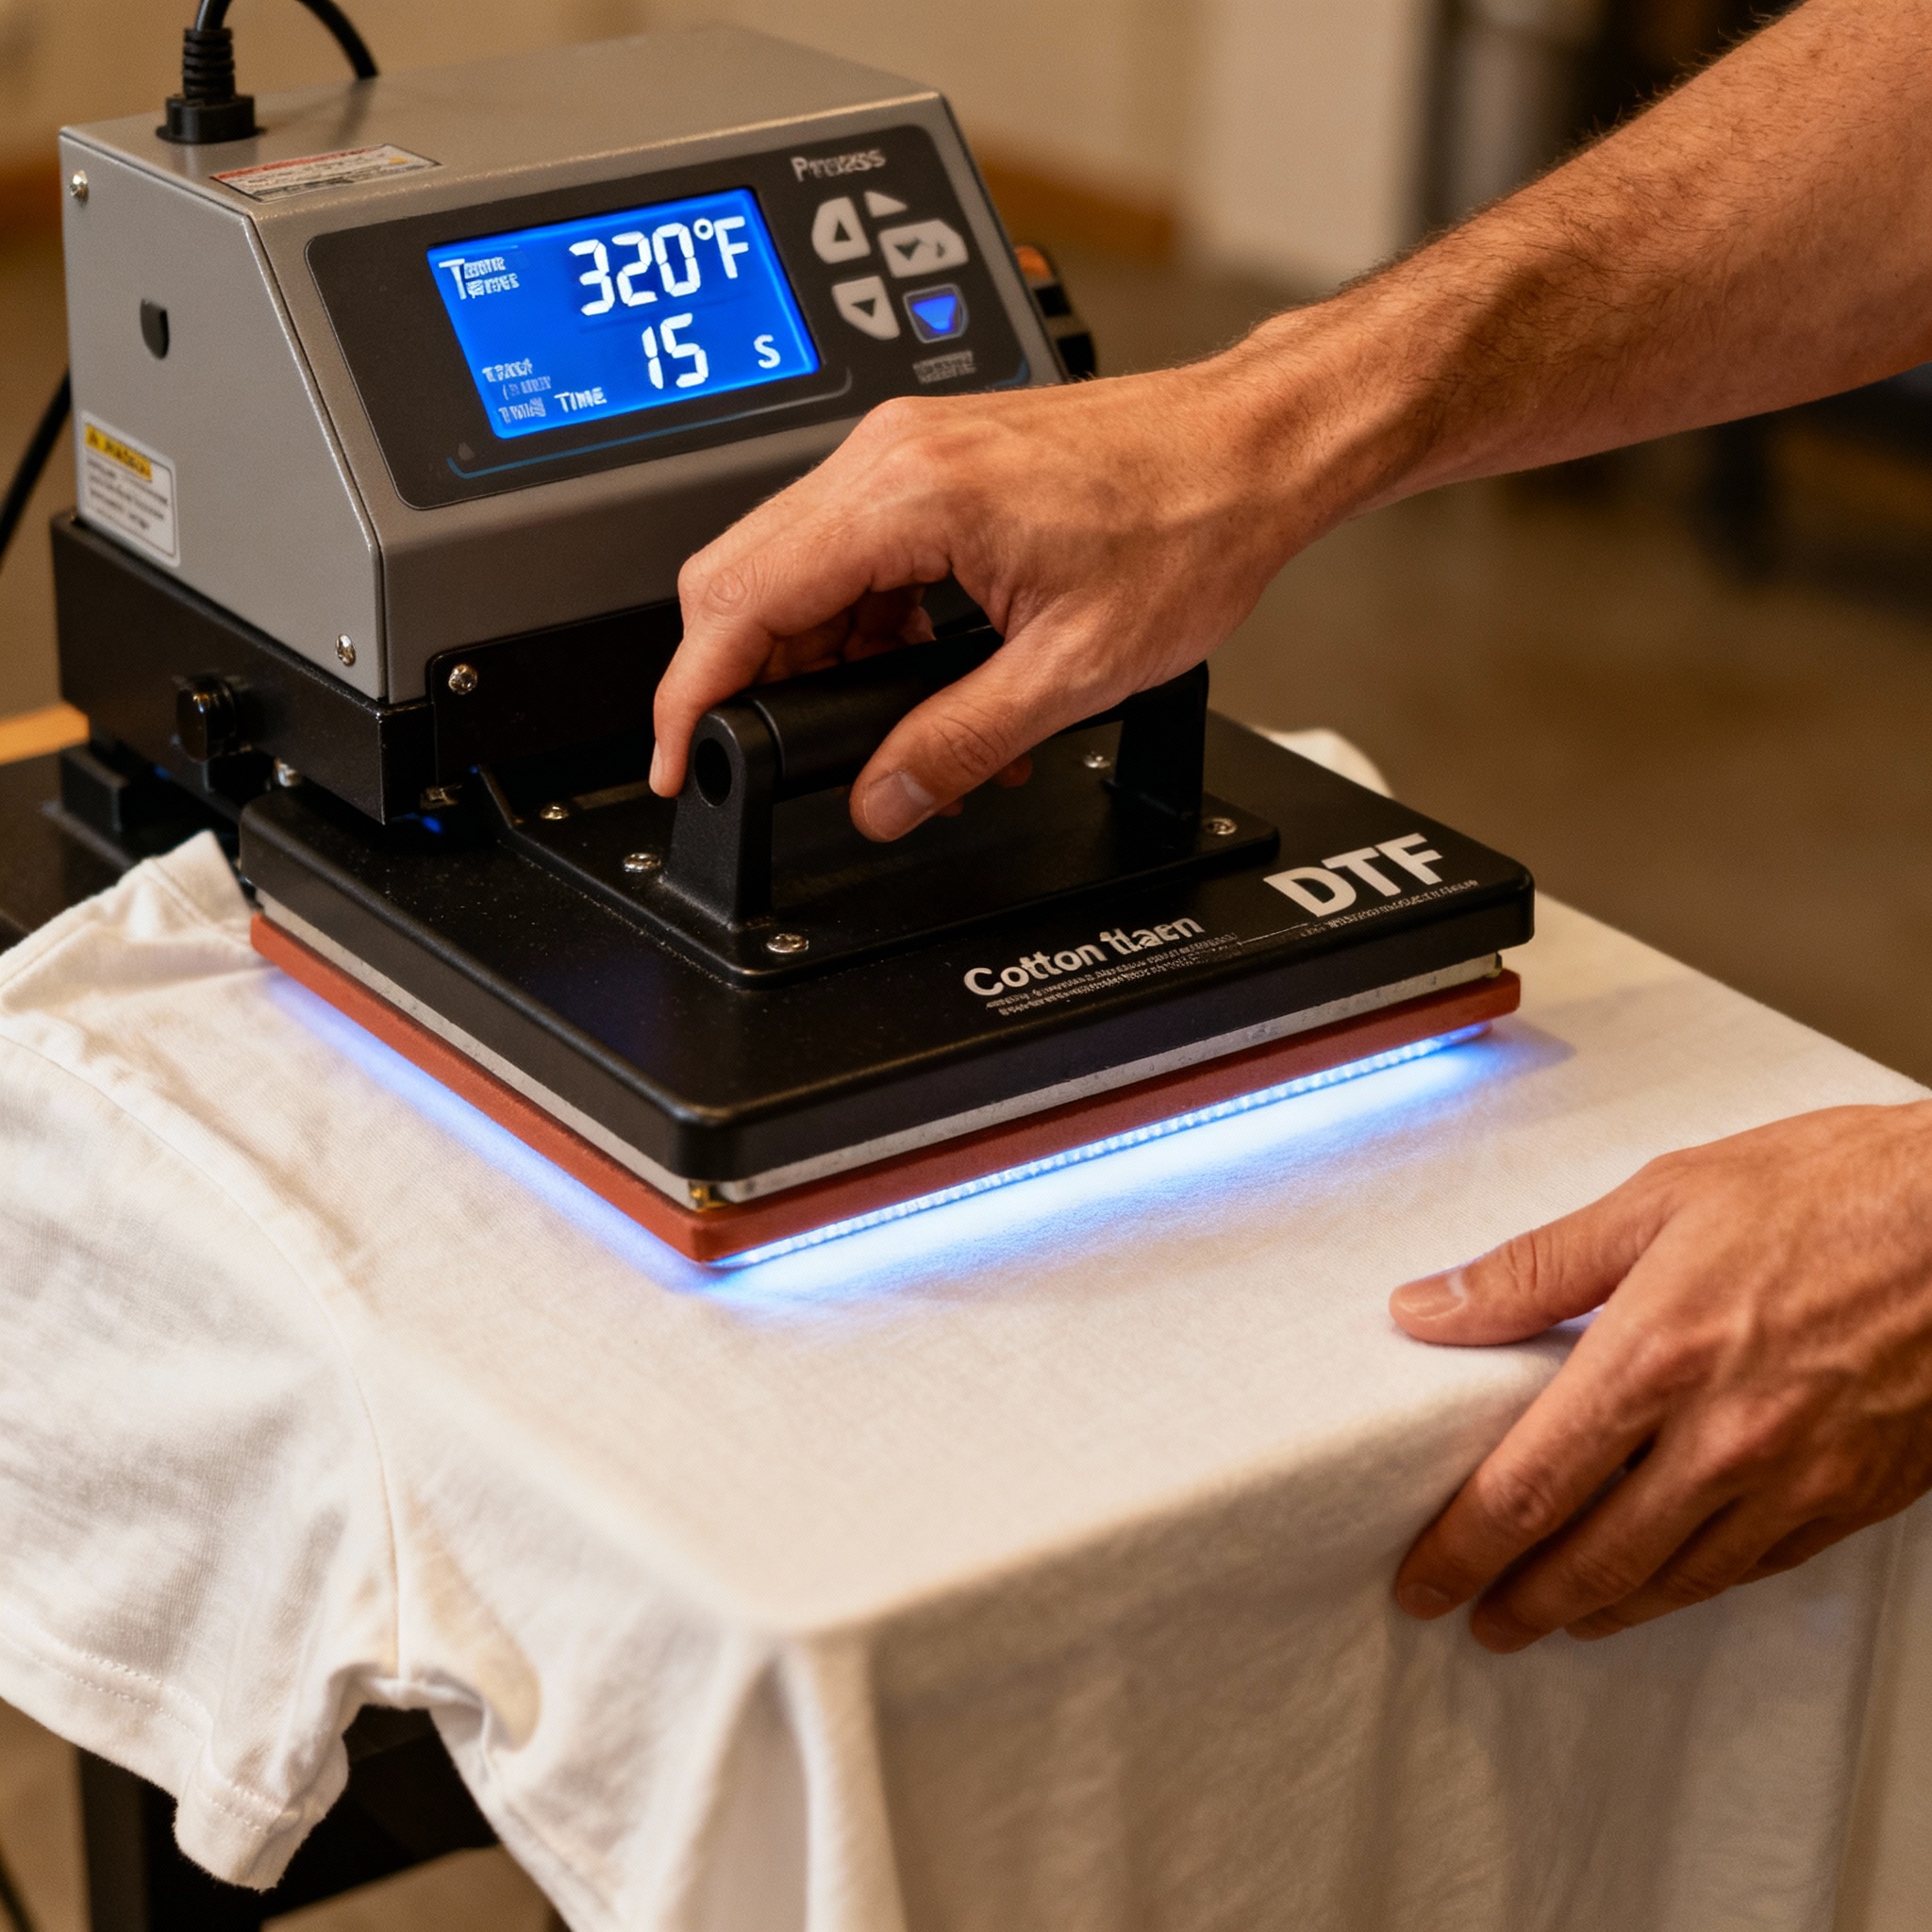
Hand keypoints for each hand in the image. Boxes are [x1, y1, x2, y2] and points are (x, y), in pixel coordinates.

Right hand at [651, 349, 1314, 838]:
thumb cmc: (1188, 526)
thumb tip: (881, 799)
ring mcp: (907, 449)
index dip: (690, 693)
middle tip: (770, 759)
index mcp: (909, 493)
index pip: (739, 597)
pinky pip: (850, 550)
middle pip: (742, 575)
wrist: (1250, 452)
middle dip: (744, 681)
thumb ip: (960, 744)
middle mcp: (890, 453)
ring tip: (883, 733)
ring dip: (815, 659)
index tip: (679, 758)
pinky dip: (860, 624)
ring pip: (794, 566)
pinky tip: (916, 676)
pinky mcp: (930, 461)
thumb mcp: (1072, 669)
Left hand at [1389, 1101, 1931, 1649]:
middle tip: (1472, 1619)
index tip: (1422, 1578)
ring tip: (1550, 1617)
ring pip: (1675, 1581)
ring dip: (1598, 1610)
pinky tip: (1659, 1584)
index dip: (1463, 1546)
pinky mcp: (1854, 1497)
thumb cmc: (1828, 1190)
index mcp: (1656, 1357)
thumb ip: (1531, 1270)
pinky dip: (1689, 1589)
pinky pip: (1753, 1569)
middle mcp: (1724, 1437)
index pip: (1530, 1485)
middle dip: (1519, 1602)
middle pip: (1594, 1557)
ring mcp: (1797, 1479)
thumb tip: (1424, 1309)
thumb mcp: (1658, 1199)